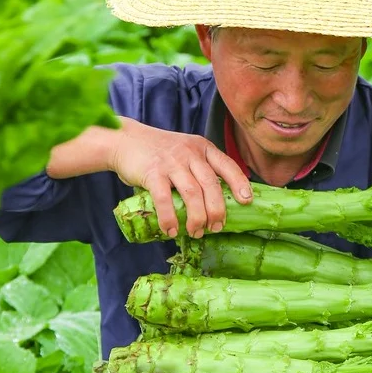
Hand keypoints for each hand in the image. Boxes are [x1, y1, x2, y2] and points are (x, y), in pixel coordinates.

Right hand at [110, 118, 251, 237]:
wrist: (124, 139)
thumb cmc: (159, 152)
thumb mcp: (185, 151)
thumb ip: (199, 169)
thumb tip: (214, 204)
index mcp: (202, 147)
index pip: (227, 165)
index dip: (239, 183)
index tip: (247, 200)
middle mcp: (190, 153)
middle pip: (211, 185)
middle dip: (217, 210)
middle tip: (216, 227)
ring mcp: (171, 162)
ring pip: (192, 194)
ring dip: (197, 218)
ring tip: (196, 233)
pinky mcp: (152, 173)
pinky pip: (164, 200)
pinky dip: (170, 218)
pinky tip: (171, 231)